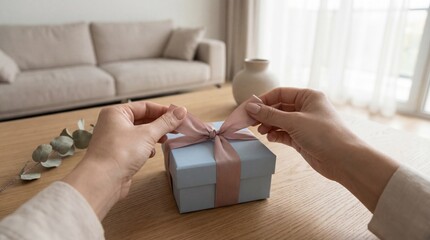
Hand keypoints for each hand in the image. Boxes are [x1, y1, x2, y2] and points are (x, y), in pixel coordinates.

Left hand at [63, 101, 186, 218]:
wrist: (102, 181)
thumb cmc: (119, 153)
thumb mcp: (148, 134)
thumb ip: (166, 122)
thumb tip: (181, 111)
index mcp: (116, 113)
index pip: (145, 106)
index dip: (163, 111)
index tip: (179, 115)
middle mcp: (113, 124)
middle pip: (143, 119)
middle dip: (160, 124)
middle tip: (177, 128)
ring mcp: (115, 140)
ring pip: (140, 133)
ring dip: (154, 137)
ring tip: (166, 140)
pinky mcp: (118, 154)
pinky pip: (136, 146)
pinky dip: (146, 148)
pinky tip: (151, 154)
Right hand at [246, 88, 398, 211]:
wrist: (343, 160)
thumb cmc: (324, 134)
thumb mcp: (294, 121)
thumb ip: (271, 115)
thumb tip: (251, 107)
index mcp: (308, 96)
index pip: (280, 93)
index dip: (264, 100)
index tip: (249, 108)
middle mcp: (306, 108)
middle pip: (279, 107)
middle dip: (265, 114)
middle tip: (251, 121)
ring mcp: (304, 124)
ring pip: (280, 121)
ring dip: (269, 125)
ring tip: (261, 131)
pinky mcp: (303, 139)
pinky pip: (284, 133)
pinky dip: (276, 135)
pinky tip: (270, 138)